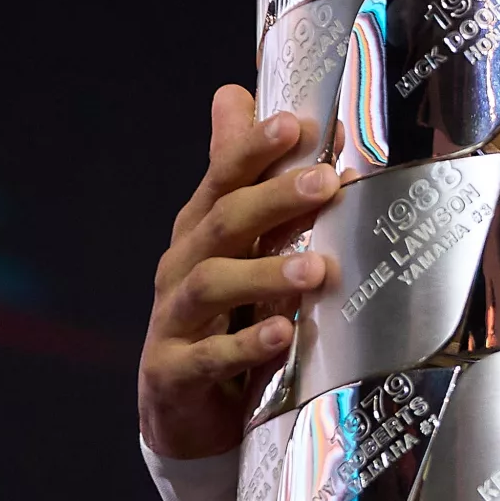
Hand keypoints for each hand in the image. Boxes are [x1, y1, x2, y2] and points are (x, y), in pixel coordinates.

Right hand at [137, 85, 335, 458]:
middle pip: (222, 222)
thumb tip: (234, 91)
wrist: (183, 409)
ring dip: (265, 273)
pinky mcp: (173, 373)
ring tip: (317, 270)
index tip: (298, 124)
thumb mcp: (234, 243)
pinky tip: (282, 336)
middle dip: (273, 199)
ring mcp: (172, 320)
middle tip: (326, 183)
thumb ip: (239, 174)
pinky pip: (208, 357)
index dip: (253, 148)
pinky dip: (245, 345)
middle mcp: (182, 267)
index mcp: (200, 230)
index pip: (223, 177)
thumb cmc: (221, 314)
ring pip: (212, 284)